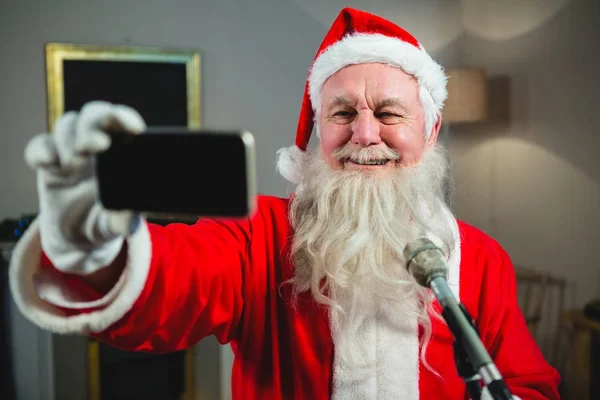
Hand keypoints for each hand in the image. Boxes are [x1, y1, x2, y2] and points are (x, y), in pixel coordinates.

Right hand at [25, 101, 145, 274]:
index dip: (124, 118)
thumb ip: (123, 220)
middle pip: (93, 114)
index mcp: (121, 152)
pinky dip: (42, 150)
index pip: (122, 123)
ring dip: (70, 139)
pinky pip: (40, 146)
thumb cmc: (105, 221)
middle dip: (94, 124)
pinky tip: (50, 163)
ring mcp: (71, 152)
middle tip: (99, 144)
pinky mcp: (48, 164)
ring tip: (75, 163)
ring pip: (67, 125)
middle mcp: (96, 146)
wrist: (77, 237)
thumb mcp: (116, 224)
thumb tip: (131, 219)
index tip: (135, 128)